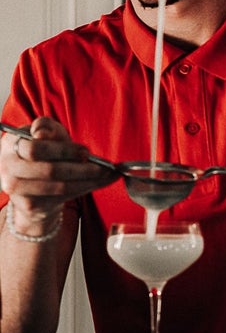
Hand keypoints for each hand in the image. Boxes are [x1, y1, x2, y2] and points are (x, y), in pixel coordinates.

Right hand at [0, 117, 115, 230]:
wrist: (33, 182)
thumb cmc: (45, 151)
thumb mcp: (47, 133)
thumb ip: (47, 127)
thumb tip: (43, 133)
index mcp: (11, 145)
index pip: (36, 149)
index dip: (64, 150)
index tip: (86, 151)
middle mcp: (8, 169)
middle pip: (50, 171)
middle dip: (81, 169)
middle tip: (103, 167)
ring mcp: (17, 190)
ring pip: (60, 187)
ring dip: (89, 181)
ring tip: (108, 174)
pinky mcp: (30, 205)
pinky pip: (63, 198)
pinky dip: (86, 189)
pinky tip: (101, 182)